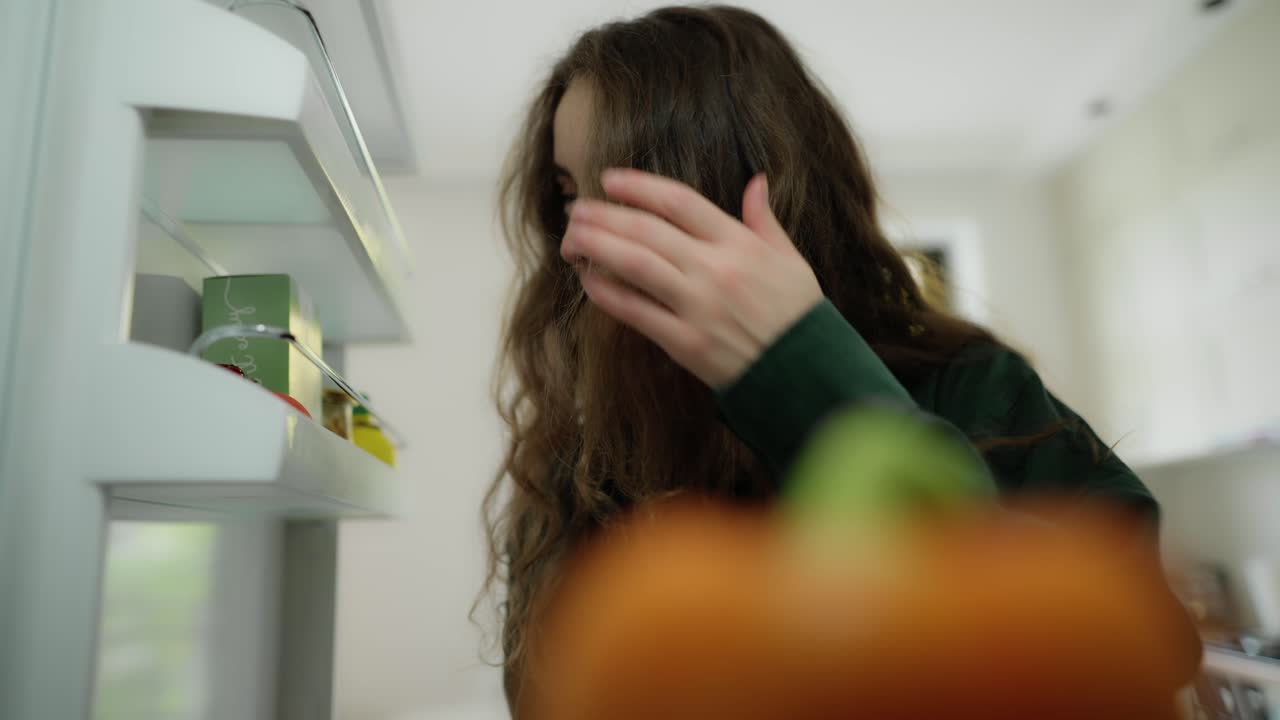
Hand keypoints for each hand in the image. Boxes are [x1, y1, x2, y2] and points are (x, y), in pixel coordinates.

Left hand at [562, 169, 823, 387]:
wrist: (807, 376)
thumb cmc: (798, 317)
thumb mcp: (791, 260)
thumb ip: (765, 220)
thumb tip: (756, 182)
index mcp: (740, 244)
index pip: (680, 202)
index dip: (640, 186)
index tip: (610, 180)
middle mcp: (716, 269)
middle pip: (647, 230)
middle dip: (605, 215)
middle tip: (576, 208)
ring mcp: (699, 306)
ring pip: (635, 265)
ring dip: (597, 246)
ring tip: (571, 236)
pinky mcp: (686, 343)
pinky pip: (637, 312)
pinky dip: (608, 294)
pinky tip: (588, 281)